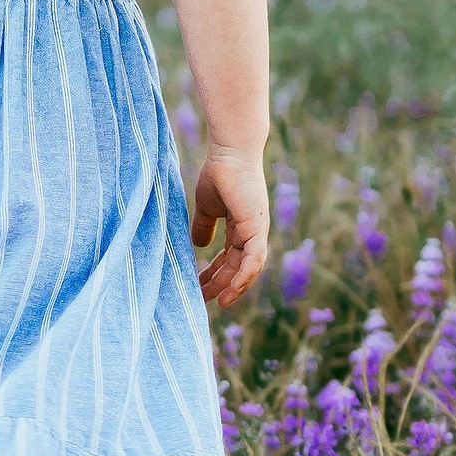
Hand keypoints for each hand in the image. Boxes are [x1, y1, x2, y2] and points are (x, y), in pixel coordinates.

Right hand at [191, 148, 268, 307]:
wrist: (228, 153)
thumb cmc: (219, 173)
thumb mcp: (206, 207)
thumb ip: (203, 226)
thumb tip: (199, 246)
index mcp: (241, 228)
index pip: (230, 258)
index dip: (216, 274)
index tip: (199, 287)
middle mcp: (252, 232)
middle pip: (239, 267)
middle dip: (221, 284)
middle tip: (203, 299)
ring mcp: (257, 230)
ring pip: (249, 268)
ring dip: (235, 286)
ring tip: (220, 302)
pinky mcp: (256, 227)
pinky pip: (254, 259)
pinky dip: (245, 276)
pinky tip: (232, 289)